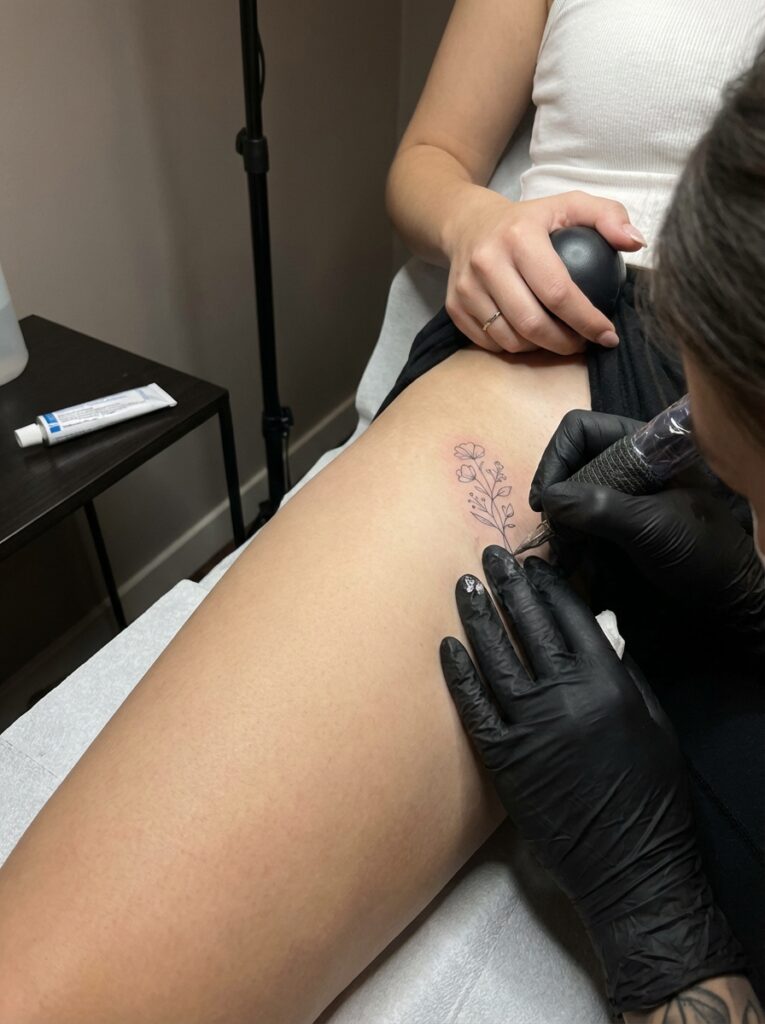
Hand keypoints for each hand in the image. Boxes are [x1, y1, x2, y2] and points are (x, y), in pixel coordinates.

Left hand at [440, 546, 743, 1012]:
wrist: (630, 863)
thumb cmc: (651, 793)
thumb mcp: (653, 722)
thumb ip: (624, 672)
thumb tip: (597, 632)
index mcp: (609, 683)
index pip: (571, 617)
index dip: (549, 586)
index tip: (534, 564)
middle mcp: (566, 697)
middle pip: (528, 626)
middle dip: (509, 585)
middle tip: (491, 555)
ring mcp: (530, 728)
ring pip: (494, 658)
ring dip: (477, 617)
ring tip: (465, 585)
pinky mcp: (503, 760)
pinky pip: (473, 707)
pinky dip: (458, 674)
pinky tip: (446, 646)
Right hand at [442, 188, 645, 354]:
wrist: (466, 224)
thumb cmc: (528, 220)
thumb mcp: (570, 204)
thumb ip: (609, 216)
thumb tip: (635, 242)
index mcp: (519, 236)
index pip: (558, 292)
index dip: (586, 320)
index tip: (607, 335)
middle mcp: (487, 262)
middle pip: (532, 323)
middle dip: (565, 343)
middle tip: (583, 343)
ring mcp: (466, 287)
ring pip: (510, 339)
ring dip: (540, 348)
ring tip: (559, 339)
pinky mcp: (454, 306)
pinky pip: (489, 343)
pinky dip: (514, 347)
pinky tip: (531, 337)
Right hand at [529, 409, 764, 641]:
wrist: (726, 597)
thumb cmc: (702, 553)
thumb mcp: (652, 527)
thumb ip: (601, 508)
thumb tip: (549, 498)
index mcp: (645, 447)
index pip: (582, 429)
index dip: (558, 456)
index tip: (547, 498)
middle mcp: (628, 463)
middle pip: (570, 459)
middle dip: (555, 492)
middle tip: (552, 529)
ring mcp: (621, 493)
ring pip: (570, 491)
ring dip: (557, 520)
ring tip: (561, 551)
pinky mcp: (615, 522)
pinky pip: (578, 518)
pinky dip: (566, 537)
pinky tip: (567, 559)